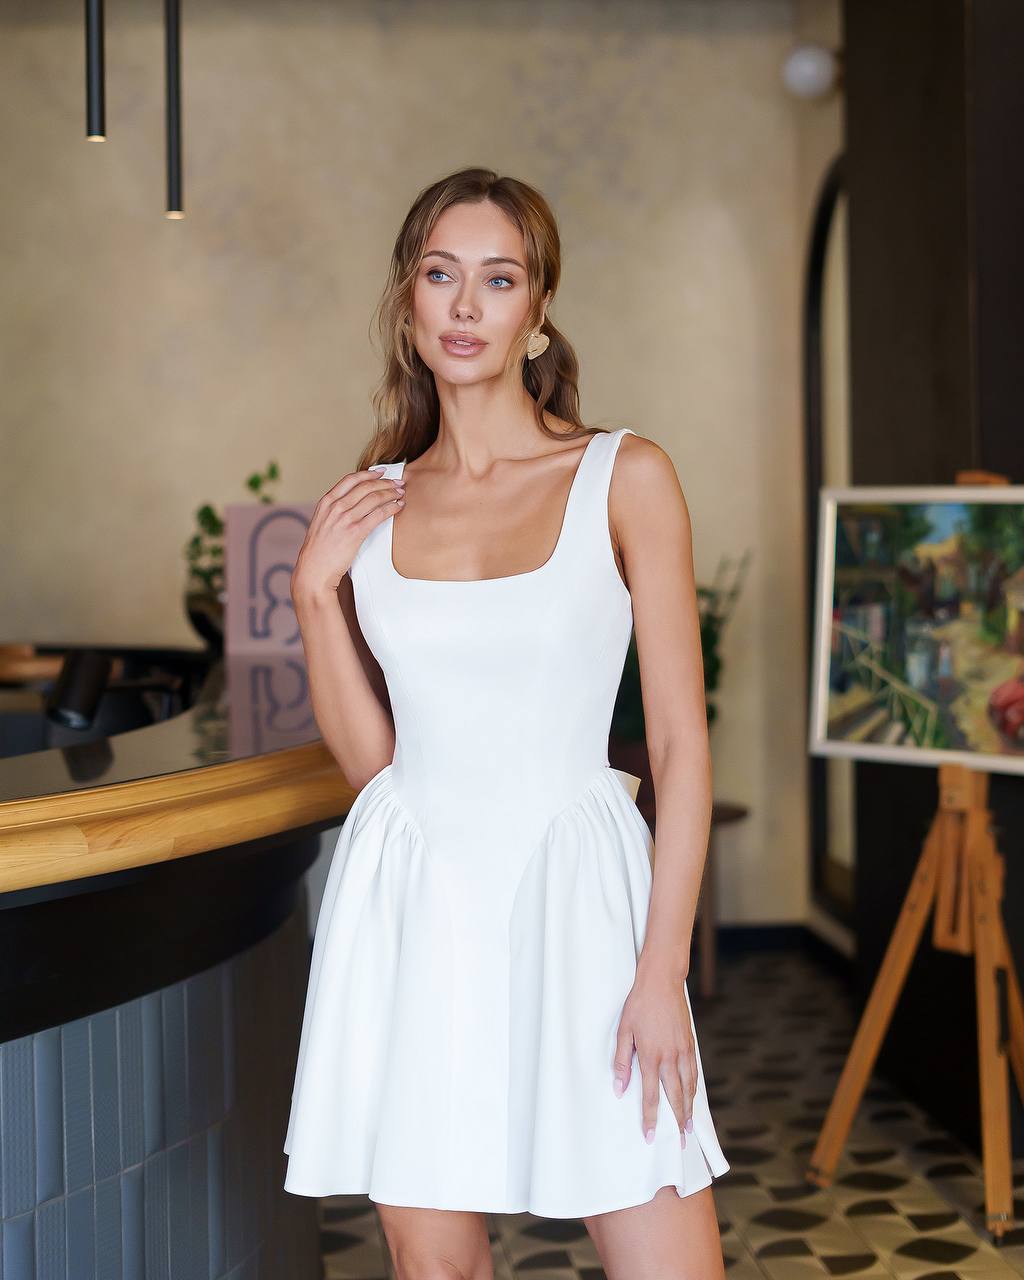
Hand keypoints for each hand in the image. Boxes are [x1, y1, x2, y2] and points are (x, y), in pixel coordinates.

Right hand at [292, 467, 405, 599]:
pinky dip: (391, 507)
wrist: (314, 570)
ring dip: (391, 493)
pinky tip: (398, 506)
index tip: (381, 472)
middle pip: (365, 487)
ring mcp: (345, 519)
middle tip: (398, 482)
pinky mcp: (355, 532)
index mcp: (326, 502)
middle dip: (385, 482)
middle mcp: (335, 507)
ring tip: (401, 493)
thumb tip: (351, 502)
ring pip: (374, 498)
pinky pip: (378, 514)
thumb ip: (334, 511)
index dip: (368, 474)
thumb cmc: (319, 551)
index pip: (350, 480)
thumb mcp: (322, 523)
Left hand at [612, 968, 695, 1146]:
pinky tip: (692, 1097)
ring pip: (688, 1087)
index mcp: (650, 1056)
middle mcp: (669, 1057)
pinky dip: (694, 1089)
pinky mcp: (690, 1043)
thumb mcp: (624, 1031)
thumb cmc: (639, 1004)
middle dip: (676, 1121)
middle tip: (679, 1141)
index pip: (651, 1095)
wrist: (662, 982)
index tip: (649, 1135)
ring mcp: (683, 1050)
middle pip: (675, 1097)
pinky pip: (694, 1072)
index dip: (650, 1118)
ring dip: (689, 1109)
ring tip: (689, 1126)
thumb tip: (619, 1089)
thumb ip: (622, 1062)